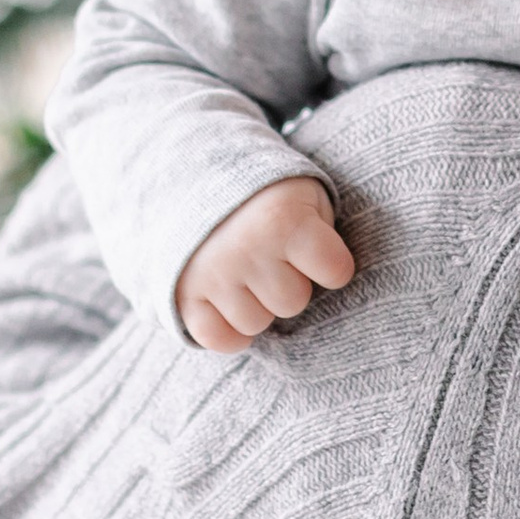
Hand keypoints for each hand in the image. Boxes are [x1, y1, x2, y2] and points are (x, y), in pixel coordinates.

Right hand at [175, 177, 356, 353]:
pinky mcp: (183, 293)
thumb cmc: (271, 198)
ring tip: (248, 273)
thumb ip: (323, 235)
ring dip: (257, 305)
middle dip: (290, 283)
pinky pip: (218, 339)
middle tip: (274, 257)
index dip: (331, 265)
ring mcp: (212, 273)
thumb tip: (333, 283)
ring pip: (256, 324)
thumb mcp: (307, 197)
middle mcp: (246, 248)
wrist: (201, 178)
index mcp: (283, 219)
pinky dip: (228, 332)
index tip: (318, 251)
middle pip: (293, 302)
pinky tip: (231, 304)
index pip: (336, 272)